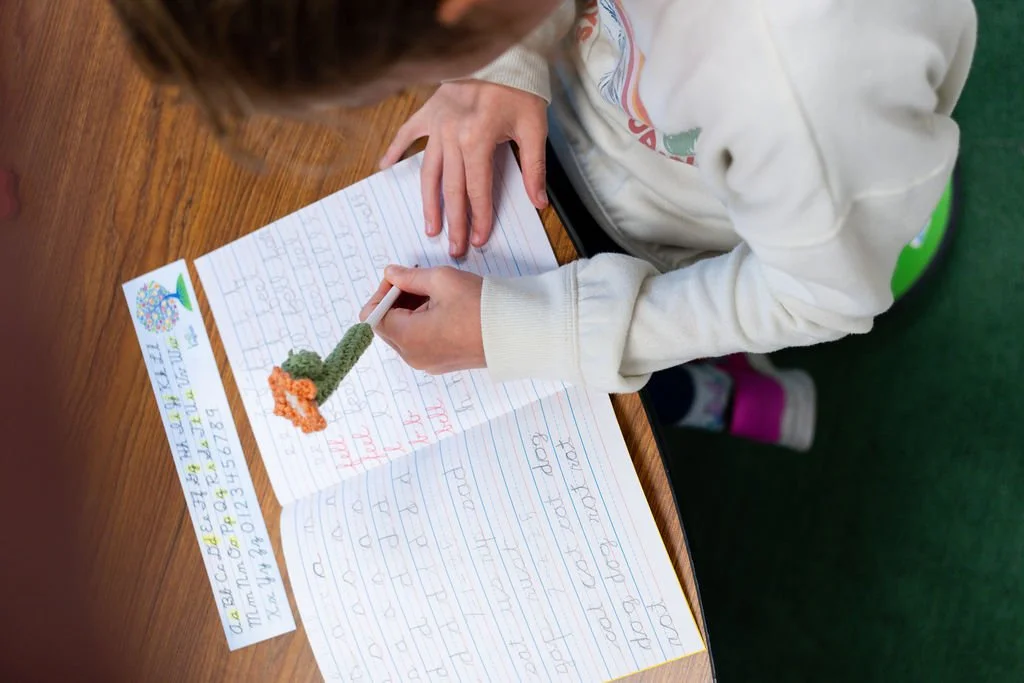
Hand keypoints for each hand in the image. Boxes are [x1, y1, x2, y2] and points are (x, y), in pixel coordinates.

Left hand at [359, 265, 484, 374]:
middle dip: (396, 300)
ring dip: (410, 310)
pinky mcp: (441, 362)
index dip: (382, 292)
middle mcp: (413, 356)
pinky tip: (443, 307)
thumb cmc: (481, 308)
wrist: (516, 333)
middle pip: (387, 325)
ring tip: (434, 292)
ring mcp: (428, 362)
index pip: (372, 316)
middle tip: (417, 280)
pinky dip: (423, 322)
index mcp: (408, 338)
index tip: (399, 278)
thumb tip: (391, 274)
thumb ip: (409, 277)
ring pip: (404, 333)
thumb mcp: (441, 281)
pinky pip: (420, 341)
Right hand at [380, 82, 548, 257]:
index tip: (480, 239)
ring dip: (428, 202)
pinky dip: (394, 150)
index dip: (480, 218)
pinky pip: (407, 134)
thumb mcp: (534, 128)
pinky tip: (384, 168)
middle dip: (454, 222)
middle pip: (452, 189)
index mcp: (478, 140)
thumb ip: (534, 168)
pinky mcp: (429, 111)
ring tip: (430, 226)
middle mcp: (453, 136)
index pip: (478, 190)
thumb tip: (538, 203)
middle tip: (454, 248)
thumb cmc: (519, 89)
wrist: (502, 53)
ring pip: (429, 172)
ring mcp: (438, 124)